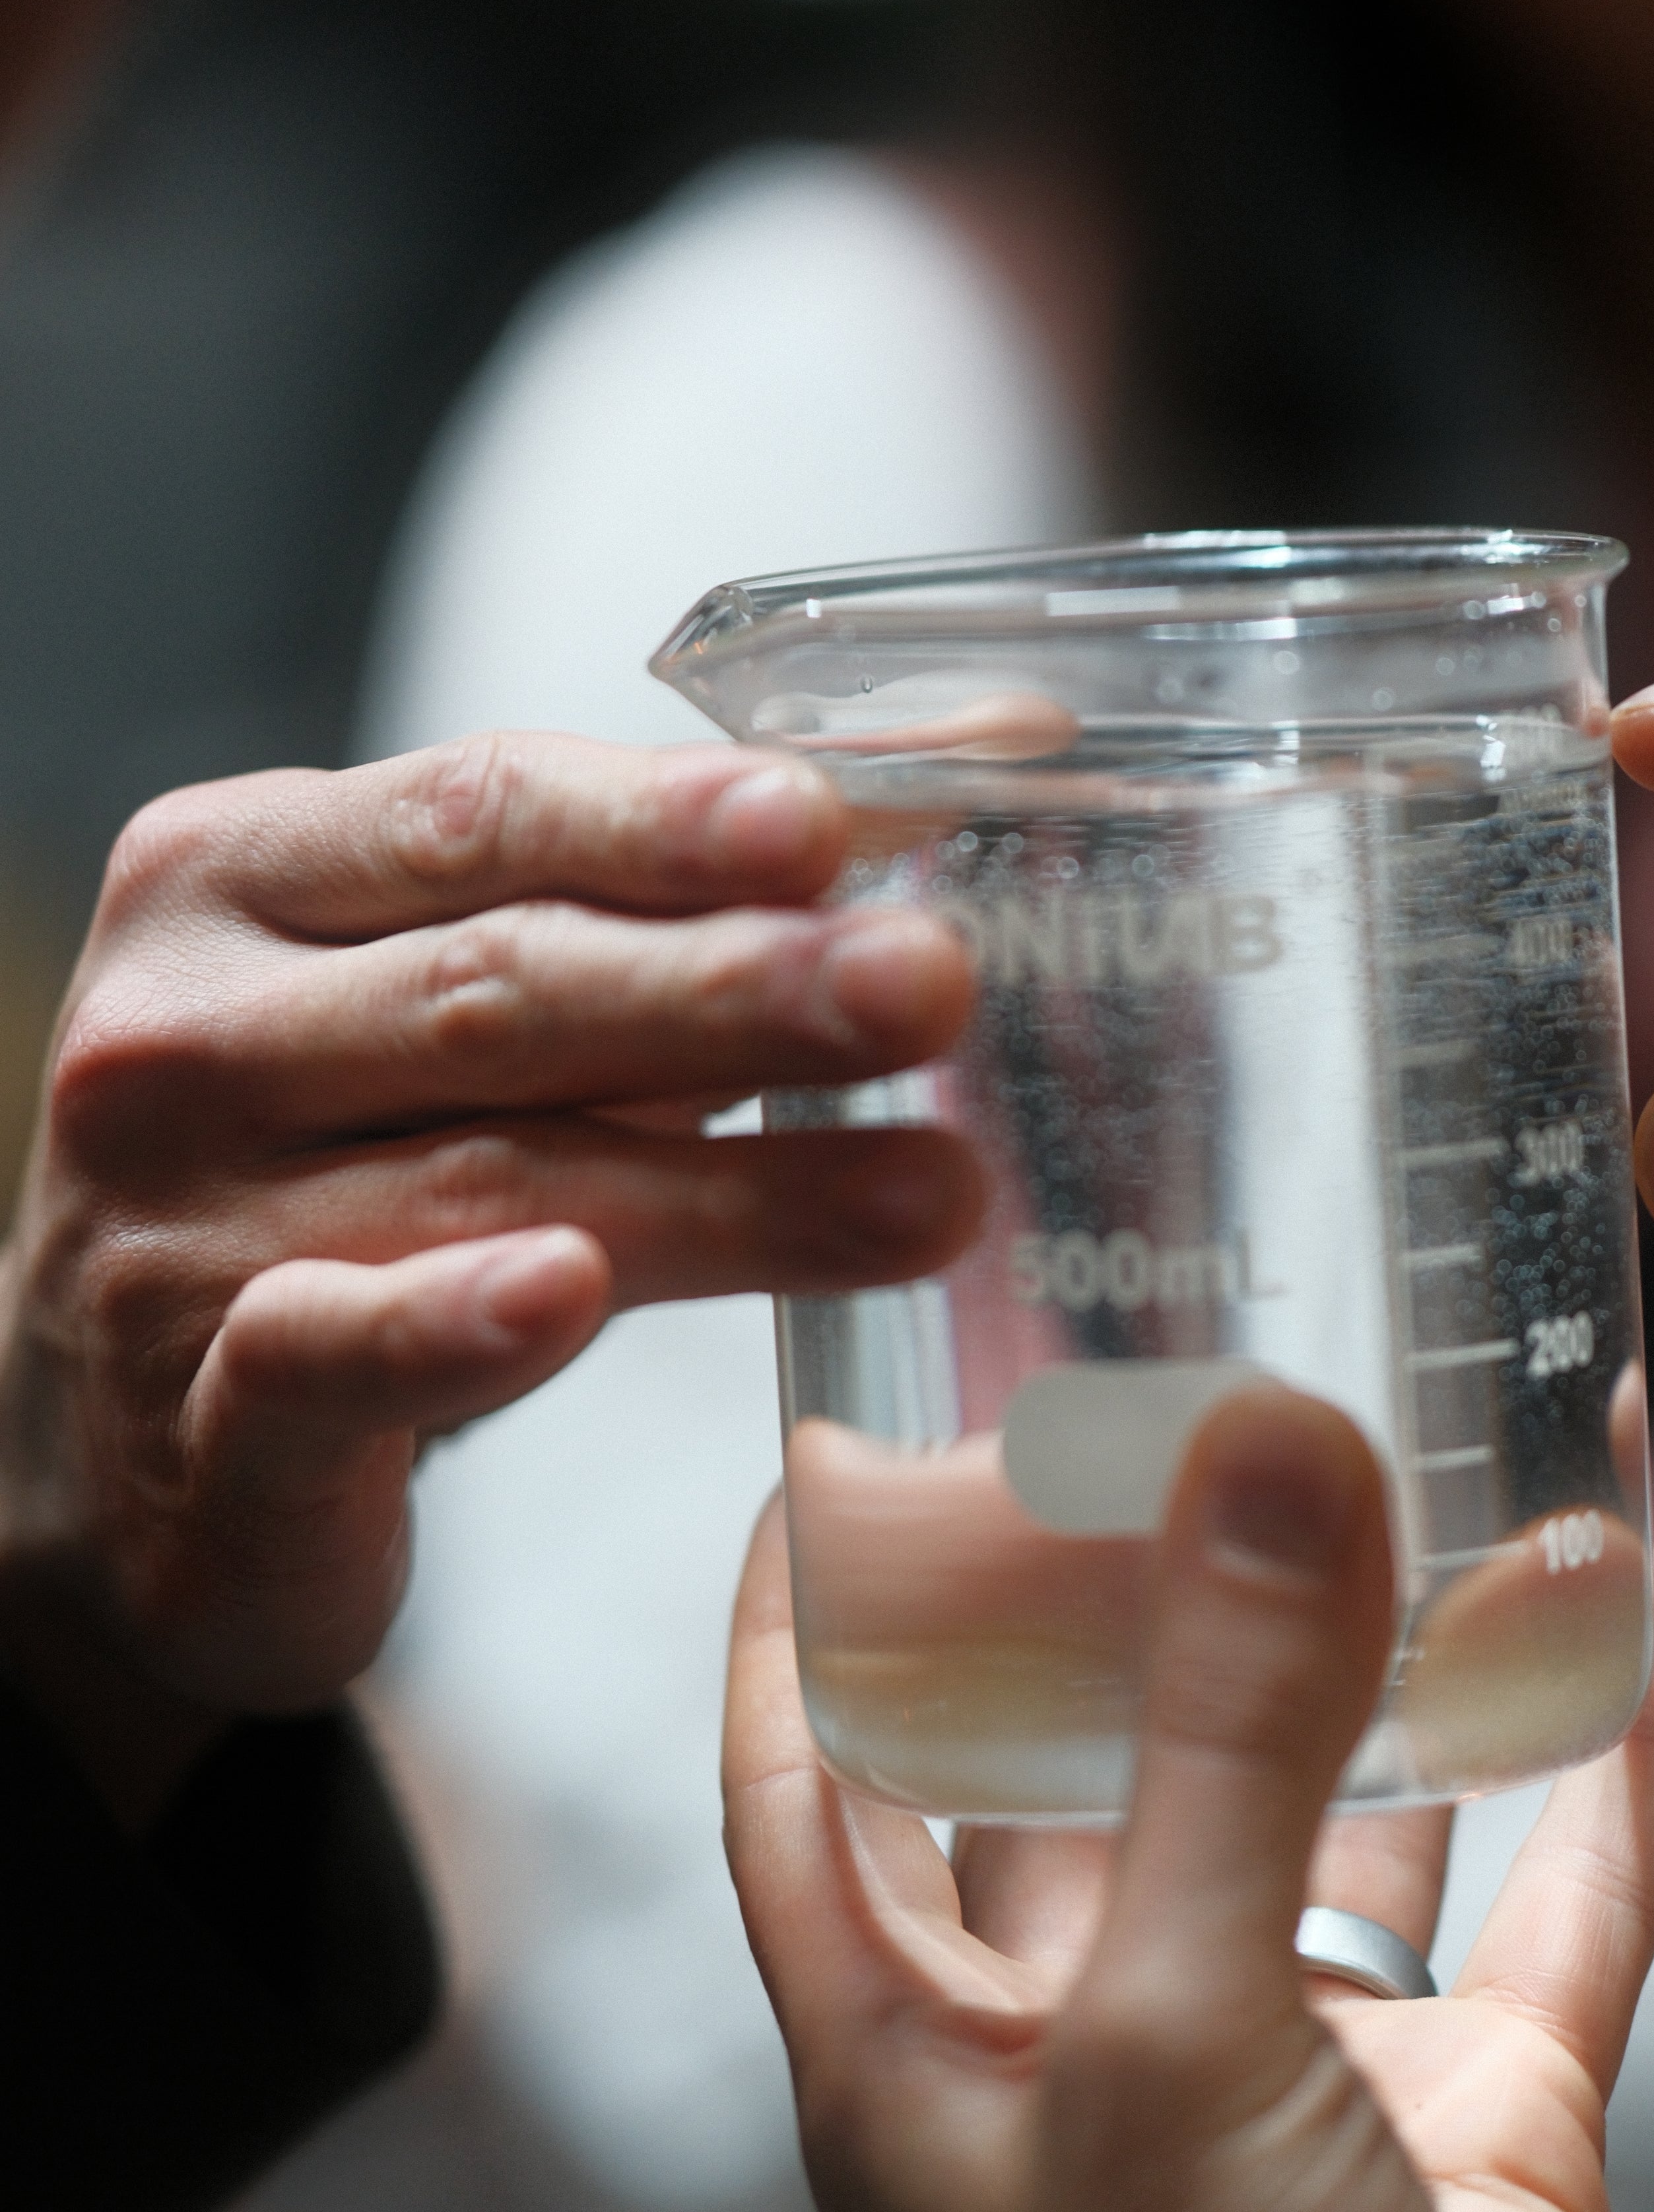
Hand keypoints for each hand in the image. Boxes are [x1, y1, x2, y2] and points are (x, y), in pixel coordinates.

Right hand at [0, 734, 976, 1813]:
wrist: (129, 1450)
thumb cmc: (339, 1174)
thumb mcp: (468, 1004)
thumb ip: (671, 904)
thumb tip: (965, 761)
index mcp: (239, 878)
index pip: (476, 815)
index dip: (662, 822)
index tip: (829, 827)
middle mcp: (187, 1036)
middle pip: (498, 989)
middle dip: (736, 989)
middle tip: (927, 988)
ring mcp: (176, 1231)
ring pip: (481, 1183)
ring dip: (725, 1189)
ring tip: (926, 1192)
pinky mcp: (201, 1425)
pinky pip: (328, 1357)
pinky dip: (452, 1327)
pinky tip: (569, 1296)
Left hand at [726, 1389, 1653, 2211]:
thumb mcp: (1164, 2033)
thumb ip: (1220, 1736)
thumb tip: (1257, 1448)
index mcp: (919, 2043)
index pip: (815, 1775)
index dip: (807, 1610)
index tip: (840, 1433)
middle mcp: (1091, 2043)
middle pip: (1091, 1756)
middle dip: (1137, 1584)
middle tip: (1192, 1374)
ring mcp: (1297, 2084)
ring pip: (1342, 1807)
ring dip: (1400, 1652)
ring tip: (1454, 1444)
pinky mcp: (1476, 2134)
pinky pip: (1555, 1907)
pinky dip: (1614, 1769)